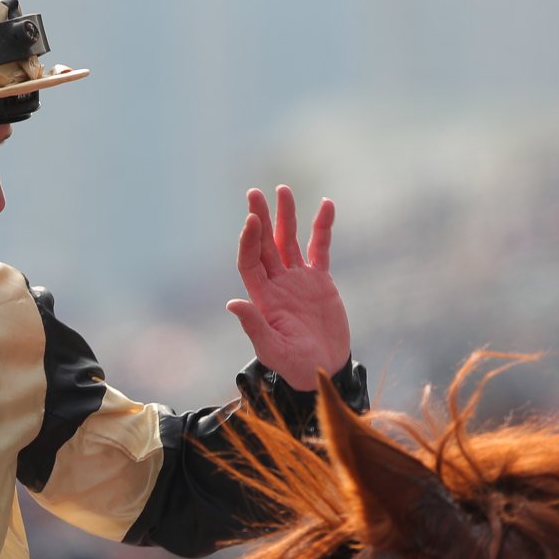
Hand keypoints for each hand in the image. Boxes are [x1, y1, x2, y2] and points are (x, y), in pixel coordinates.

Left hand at [226, 185, 350, 389]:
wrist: (324, 369)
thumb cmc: (295, 366)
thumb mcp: (273, 349)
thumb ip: (255, 327)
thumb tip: (232, 304)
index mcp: (263, 298)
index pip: (251, 262)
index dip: (250, 241)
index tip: (252, 219)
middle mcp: (277, 284)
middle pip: (265, 244)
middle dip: (261, 218)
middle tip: (254, 193)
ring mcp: (298, 280)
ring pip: (288, 241)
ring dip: (286, 216)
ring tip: (283, 189)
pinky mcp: (319, 281)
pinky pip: (319, 248)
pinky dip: (322, 228)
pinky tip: (326, 205)